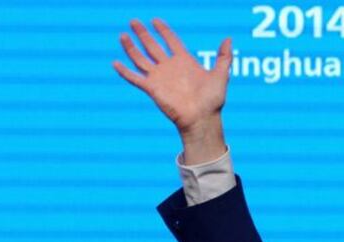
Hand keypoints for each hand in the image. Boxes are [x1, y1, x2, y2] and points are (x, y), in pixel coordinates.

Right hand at [113, 18, 231, 162]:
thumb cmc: (213, 100)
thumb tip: (229, 39)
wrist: (202, 118)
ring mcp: (160, 77)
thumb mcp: (221, 75)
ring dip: (131, 48)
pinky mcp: (152, 88)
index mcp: (184, 61)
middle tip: (134, 21)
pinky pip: (135, 78)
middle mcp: (170, 67)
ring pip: (141, 59)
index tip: (155, 20)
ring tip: (123, 35)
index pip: (171, 40)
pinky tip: (115, 63)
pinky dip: (125, 71)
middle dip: (143, 33)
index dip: (164, 30)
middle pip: (152, 46)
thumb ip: (224, 57)